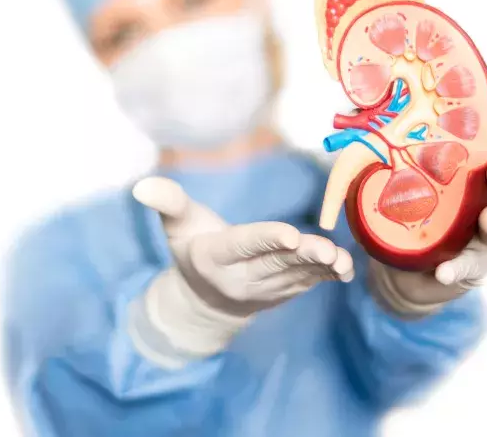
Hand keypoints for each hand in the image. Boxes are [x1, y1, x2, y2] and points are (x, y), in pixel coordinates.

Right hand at [128, 177, 353, 366]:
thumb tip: (141, 186)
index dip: (266, 239)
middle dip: (302, 257)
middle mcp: (243, 278)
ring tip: (340, 261)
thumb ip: (168, 203)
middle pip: (276, 264)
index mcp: (216, 258)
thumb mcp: (178, 226)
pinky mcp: (285, 291)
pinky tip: (346, 269)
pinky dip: (327, 277)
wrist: (208, 299)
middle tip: (325, 250)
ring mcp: (267, 289)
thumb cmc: (193, 248)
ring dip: (320, 268)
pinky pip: (307, 284)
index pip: (243, 246)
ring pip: (296, 276)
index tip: (290, 235)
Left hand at [370, 108, 486, 315]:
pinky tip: (444, 271)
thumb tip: (356, 113)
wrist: (409, 263)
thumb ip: (386, 145)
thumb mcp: (404, 173)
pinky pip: (464, 268)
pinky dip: (456, 269)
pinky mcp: (471, 266)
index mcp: (478, 170)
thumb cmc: (414, 206)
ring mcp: (485, 235)